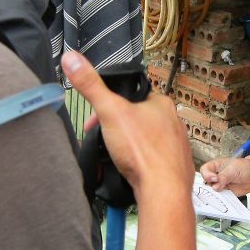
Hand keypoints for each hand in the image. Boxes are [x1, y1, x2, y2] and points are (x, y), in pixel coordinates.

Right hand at [62, 51, 193, 200]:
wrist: (163, 191)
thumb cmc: (143, 151)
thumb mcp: (110, 112)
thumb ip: (90, 86)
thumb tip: (72, 58)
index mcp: (161, 103)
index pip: (130, 97)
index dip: (108, 108)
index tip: (94, 122)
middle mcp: (173, 122)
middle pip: (136, 120)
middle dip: (115, 131)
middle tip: (101, 144)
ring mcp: (176, 144)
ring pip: (144, 141)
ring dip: (127, 148)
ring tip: (115, 159)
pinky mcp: (176, 166)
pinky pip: (152, 160)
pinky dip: (139, 164)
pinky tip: (130, 171)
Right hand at [200, 155, 249, 195]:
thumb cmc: (245, 166)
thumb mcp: (233, 168)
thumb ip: (223, 176)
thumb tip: (215, 186)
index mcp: (215, 166)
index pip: (205, 170)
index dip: (207, 175)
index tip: (215, 178)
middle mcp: (216, 176)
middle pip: (206, 183)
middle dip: (210, 187)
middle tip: (218, 188)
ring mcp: (220, 186)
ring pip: (212, 192)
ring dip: (216, 195)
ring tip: (223, 193)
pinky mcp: (225, 193)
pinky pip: (220, 198)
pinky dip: (222, 200)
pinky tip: (225, 199)